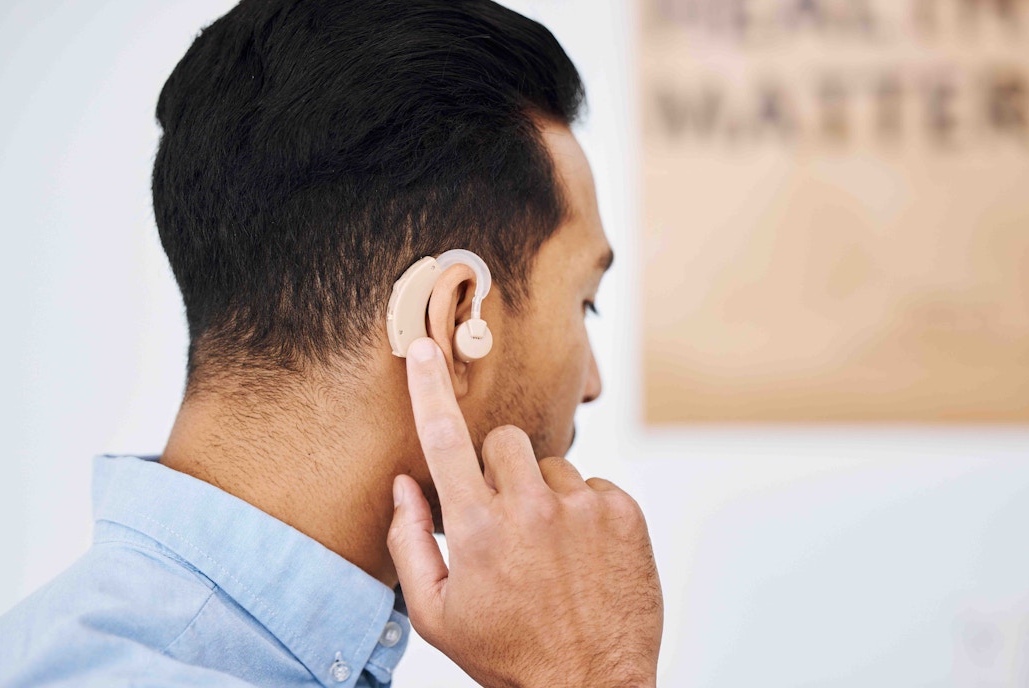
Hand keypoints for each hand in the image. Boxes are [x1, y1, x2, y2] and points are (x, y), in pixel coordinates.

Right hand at [387, 338, 662, 687]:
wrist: (591, 686)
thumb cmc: (508, 653)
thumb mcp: (436, 614)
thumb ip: (408, 544)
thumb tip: (403, 485)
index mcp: (477, 529)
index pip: (443, 440)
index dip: (427, 388)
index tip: (424, 348)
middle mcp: (531, 507)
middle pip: (504, 442)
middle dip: (498, 470)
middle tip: (505, 517)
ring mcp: (583, 507)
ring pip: (551, 464)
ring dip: (544, 495)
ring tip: (550, 551)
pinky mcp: (624, 513)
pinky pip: (594, 484)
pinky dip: (585, 511)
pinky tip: (582, 555)